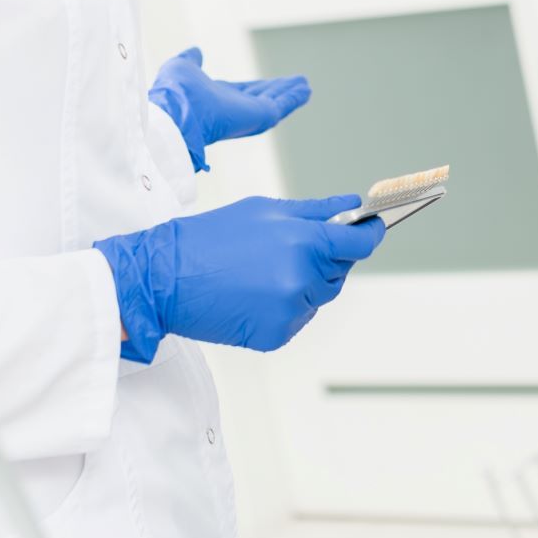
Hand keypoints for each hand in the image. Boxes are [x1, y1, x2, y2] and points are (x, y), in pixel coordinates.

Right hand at [94, 194, 384, 359]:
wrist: (164, 279)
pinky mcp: (277, 334)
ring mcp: (291, 310)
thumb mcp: (263, 210)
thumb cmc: (210, 237)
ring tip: (264, 270)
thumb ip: (314, 210)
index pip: (360, 241)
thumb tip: (353, 203)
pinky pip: (298, 318)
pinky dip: (285, 307)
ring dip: (305, 283)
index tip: (373, 227)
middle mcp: (303, 279)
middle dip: (327, 258)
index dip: (370, 233)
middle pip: (341, 271)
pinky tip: (254, 293)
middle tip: (292, 248)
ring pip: (319, 296)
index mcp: (304, 241)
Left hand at [148, 47, 310, 170]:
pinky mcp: (260, 116)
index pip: (243, 92)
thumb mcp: (182, 67)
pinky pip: (281, 105)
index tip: (271, 81)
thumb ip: (191, 59)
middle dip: (279, 90)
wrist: (176, 112)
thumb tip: (195, 50)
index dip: (258, 86)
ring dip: (290, 94)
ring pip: (274, 102)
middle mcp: (234, 109)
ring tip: (306, 85)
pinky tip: (305, 89)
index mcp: (216, 98)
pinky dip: (294, 98)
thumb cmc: (175, 92)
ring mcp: (248, 114)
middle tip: (296, 82)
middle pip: (262, 98)